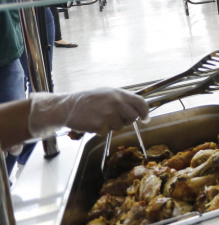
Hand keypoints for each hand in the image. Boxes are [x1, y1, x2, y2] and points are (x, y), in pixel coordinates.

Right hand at [29, 88, 149, 137]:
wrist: (68, 107)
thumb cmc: (88, 100)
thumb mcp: (107, 93)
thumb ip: (123, 99)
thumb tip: (139, 108)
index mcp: (119, 94)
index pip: (141, 103)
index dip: (145, 112)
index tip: (145, 118)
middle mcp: (116, 103)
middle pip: (133, 117)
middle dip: (127, 119)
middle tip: (115, 117)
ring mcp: (108, 115)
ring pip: (120, 126)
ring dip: (112, 125)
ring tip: (100, 117)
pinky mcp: (100, 125)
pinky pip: (107, 131)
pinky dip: (102, 129)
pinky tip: (94, 122)